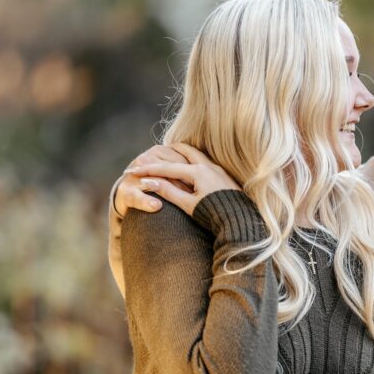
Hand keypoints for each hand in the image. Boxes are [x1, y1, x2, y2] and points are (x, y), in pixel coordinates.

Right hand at [125, 147, 240, 217]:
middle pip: (183, 152)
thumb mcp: (188, 205)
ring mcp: (218, 170)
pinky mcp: (224, 176)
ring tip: (169, 155)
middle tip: (151, 155)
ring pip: (196, 154)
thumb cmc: (214, 215)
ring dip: (180, 154)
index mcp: (198, 172)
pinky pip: (204, 161)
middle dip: (165, 153)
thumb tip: (149, 182)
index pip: (168, 168)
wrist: (240, 222)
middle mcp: (209, 166)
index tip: (133, 172)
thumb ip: (169, 192)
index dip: (149, 170)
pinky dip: (191, 160)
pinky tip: (190, 166)